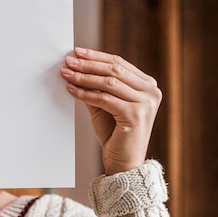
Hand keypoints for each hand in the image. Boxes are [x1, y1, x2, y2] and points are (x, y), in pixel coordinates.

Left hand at [60, 47, 161, 175]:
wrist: (124, 164)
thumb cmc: (115, 137)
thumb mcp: (104, 107)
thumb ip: (96, 89)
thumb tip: (77, 69)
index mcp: (147, 85)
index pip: (119, 64)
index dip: (96, 57)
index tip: (77, 52)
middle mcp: (150, 91)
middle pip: (114, 69)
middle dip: (88, 64)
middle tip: (68, 61)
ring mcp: (145, 103)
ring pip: (109, 82)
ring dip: (84, 77)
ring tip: (66, 74)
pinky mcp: (135, 115)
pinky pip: (104, 99)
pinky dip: (85, 93)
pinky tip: (72, 90)